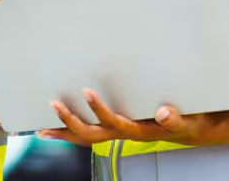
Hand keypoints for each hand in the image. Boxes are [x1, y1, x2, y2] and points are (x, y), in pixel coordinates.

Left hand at [38, 89, 226, 147]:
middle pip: (92, 134)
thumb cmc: (185, 121)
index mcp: (138, 130)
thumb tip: (164, 112)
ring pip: (86, 137)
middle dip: (70, 121)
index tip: (87, 91)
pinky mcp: (114, 129)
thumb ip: (175, 118)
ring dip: (64, 131)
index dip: (99, 110)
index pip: (114, 122)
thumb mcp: (187, 120)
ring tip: (42, 127)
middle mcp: (123, 134)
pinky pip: (88, 134)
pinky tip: (55, 127)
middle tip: (53, 104)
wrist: (187, 129)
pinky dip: (70, 132)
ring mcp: (116, 133)